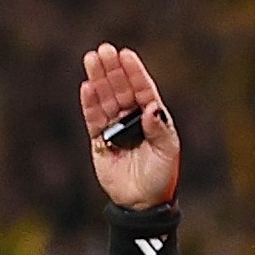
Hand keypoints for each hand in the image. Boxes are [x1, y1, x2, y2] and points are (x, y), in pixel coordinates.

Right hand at [81, 42, 180, 207]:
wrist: (142, 204)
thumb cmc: (161, 177)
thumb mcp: (167, 151)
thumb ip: (159, 129)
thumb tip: (151, 107)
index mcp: (152, 118)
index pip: (143, 90)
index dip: (134, 72)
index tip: (126, 55)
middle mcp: (133, 119)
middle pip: (121, 89)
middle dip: (113, 70)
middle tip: (104, 50)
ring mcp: (115, 128)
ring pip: (105, 99)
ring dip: (99, 80)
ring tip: (91, 59)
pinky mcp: (100, 141)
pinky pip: (93, 119)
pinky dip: (90, 104)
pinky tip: (87, 87)